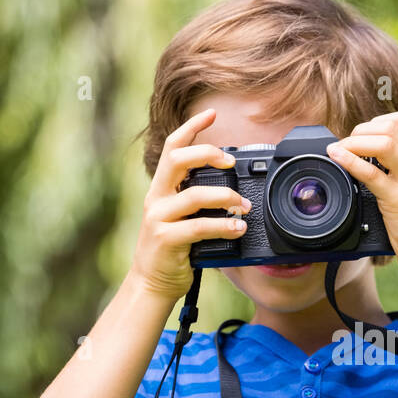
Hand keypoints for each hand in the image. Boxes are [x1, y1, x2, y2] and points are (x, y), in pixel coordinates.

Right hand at [131, 108, 250, 300]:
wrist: (152, 283)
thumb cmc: (173, 251)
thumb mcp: (183, 219)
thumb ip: (198, 201)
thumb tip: (233, 189)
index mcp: (162, 188)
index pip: (173, 147)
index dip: (191, 128)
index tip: (211, 114)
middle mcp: (156, 198)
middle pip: (177, 159)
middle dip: (207, 154)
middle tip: (231, 163)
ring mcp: (158, 218)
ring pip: (194, 195)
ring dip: (226, 197)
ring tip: (245, 206)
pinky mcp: (166, 239)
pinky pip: (199, 227)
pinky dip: (224, 226)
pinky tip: (239, 228)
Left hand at [326, 111, 397, 278]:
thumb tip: (369, 155)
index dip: (373, 123)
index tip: (360, 138)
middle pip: (389, 126)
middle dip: (361, 130)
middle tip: (347, 146)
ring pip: (382, 142)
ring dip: (354, 142)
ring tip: (341, 152)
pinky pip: (371, 173)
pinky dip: (349, 161)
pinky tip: (336, 157)